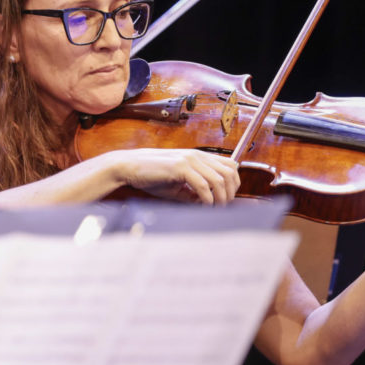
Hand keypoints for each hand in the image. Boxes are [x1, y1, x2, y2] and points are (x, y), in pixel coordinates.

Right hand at [108, 148, 240, 204]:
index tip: (226, 198)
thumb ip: (194, 192)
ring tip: (213, 209)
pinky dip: (207, 200)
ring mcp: (189, 160)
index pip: (231, 166)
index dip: (234, 184)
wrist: (130, 167)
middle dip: (230, 193)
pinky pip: (203, 186)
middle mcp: (197, 155)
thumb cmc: (151, 176)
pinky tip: (202, 206)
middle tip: (222, 206)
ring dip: (220, 198)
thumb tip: (209, 204)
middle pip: (230, 173)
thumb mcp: (178, 185)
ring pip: (219, 180)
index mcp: (199, 157)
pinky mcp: (180, 167)